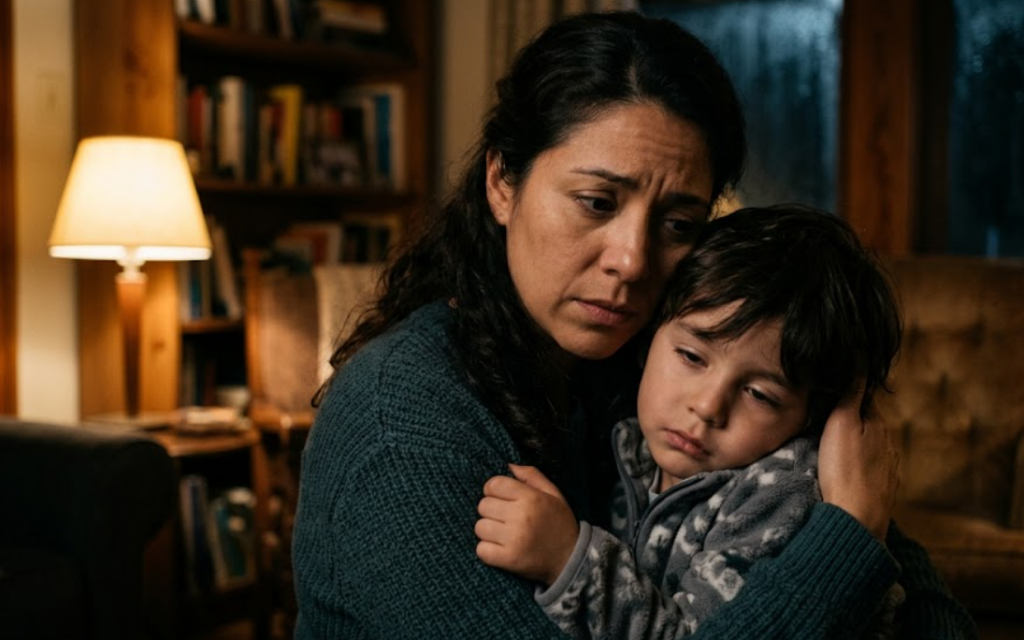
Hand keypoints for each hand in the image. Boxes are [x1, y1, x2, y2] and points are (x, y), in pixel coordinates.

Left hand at [475, 464, 579, 585]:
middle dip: (491, 510)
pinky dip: (487, 550)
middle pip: (483, 505)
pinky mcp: (508, 559)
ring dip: (488, 531)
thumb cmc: (559, 523)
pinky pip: (481, 550)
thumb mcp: (553, 494)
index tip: (502, 498)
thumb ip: (531, 475)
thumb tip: (508, 465)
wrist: (569, 559)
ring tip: (503, 534)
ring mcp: (514, 539)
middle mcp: (521, 517)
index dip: (494, 490)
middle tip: (505, 518)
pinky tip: (501, 548)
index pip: (494, 485)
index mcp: (531, 498)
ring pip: (480, 527)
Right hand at [818, 380, 899, 540]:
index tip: (827, 385)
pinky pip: (867, 464)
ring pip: (867, 443)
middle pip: (865, 419)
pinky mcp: (881, 486)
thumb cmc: (844, 470)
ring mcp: (887, 466)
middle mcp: (888, 442)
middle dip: (848, 415)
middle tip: (821, 413)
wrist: (857, 520)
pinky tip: (842, 466)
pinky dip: (856, 460)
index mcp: (878, 422)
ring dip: (852, 439)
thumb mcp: (842, 424)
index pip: (863, 395)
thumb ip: (853, 393)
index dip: (845, 389)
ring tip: (829, 441)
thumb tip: (862, 358)